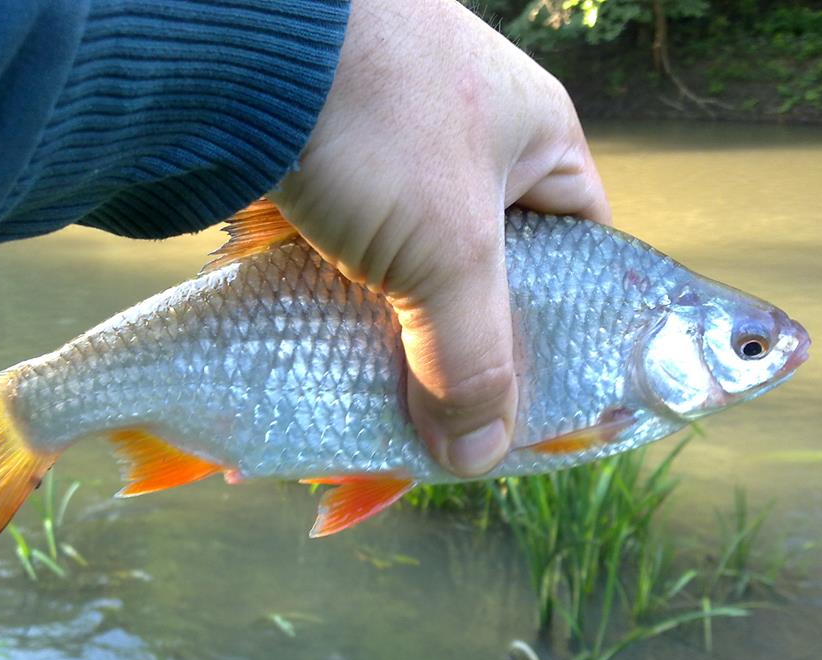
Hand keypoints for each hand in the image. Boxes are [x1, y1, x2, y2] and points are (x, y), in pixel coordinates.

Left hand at [271, 0, 609, 476]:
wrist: (238, 43)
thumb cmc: (376, 121)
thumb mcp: (447, 250)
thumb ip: (472, 358)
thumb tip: (477, 453)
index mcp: (534, 143)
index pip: (583, 253)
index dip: (573, 329)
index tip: (546, 395)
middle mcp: (471, 150)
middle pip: (493, 279)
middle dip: (472, 351)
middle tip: (457, 419)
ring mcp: (395, 163)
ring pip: (418, 279)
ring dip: (403, 341)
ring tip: (393, 406)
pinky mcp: (330, 179)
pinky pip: (355, 265)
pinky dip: (348, 313)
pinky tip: (334, 358)